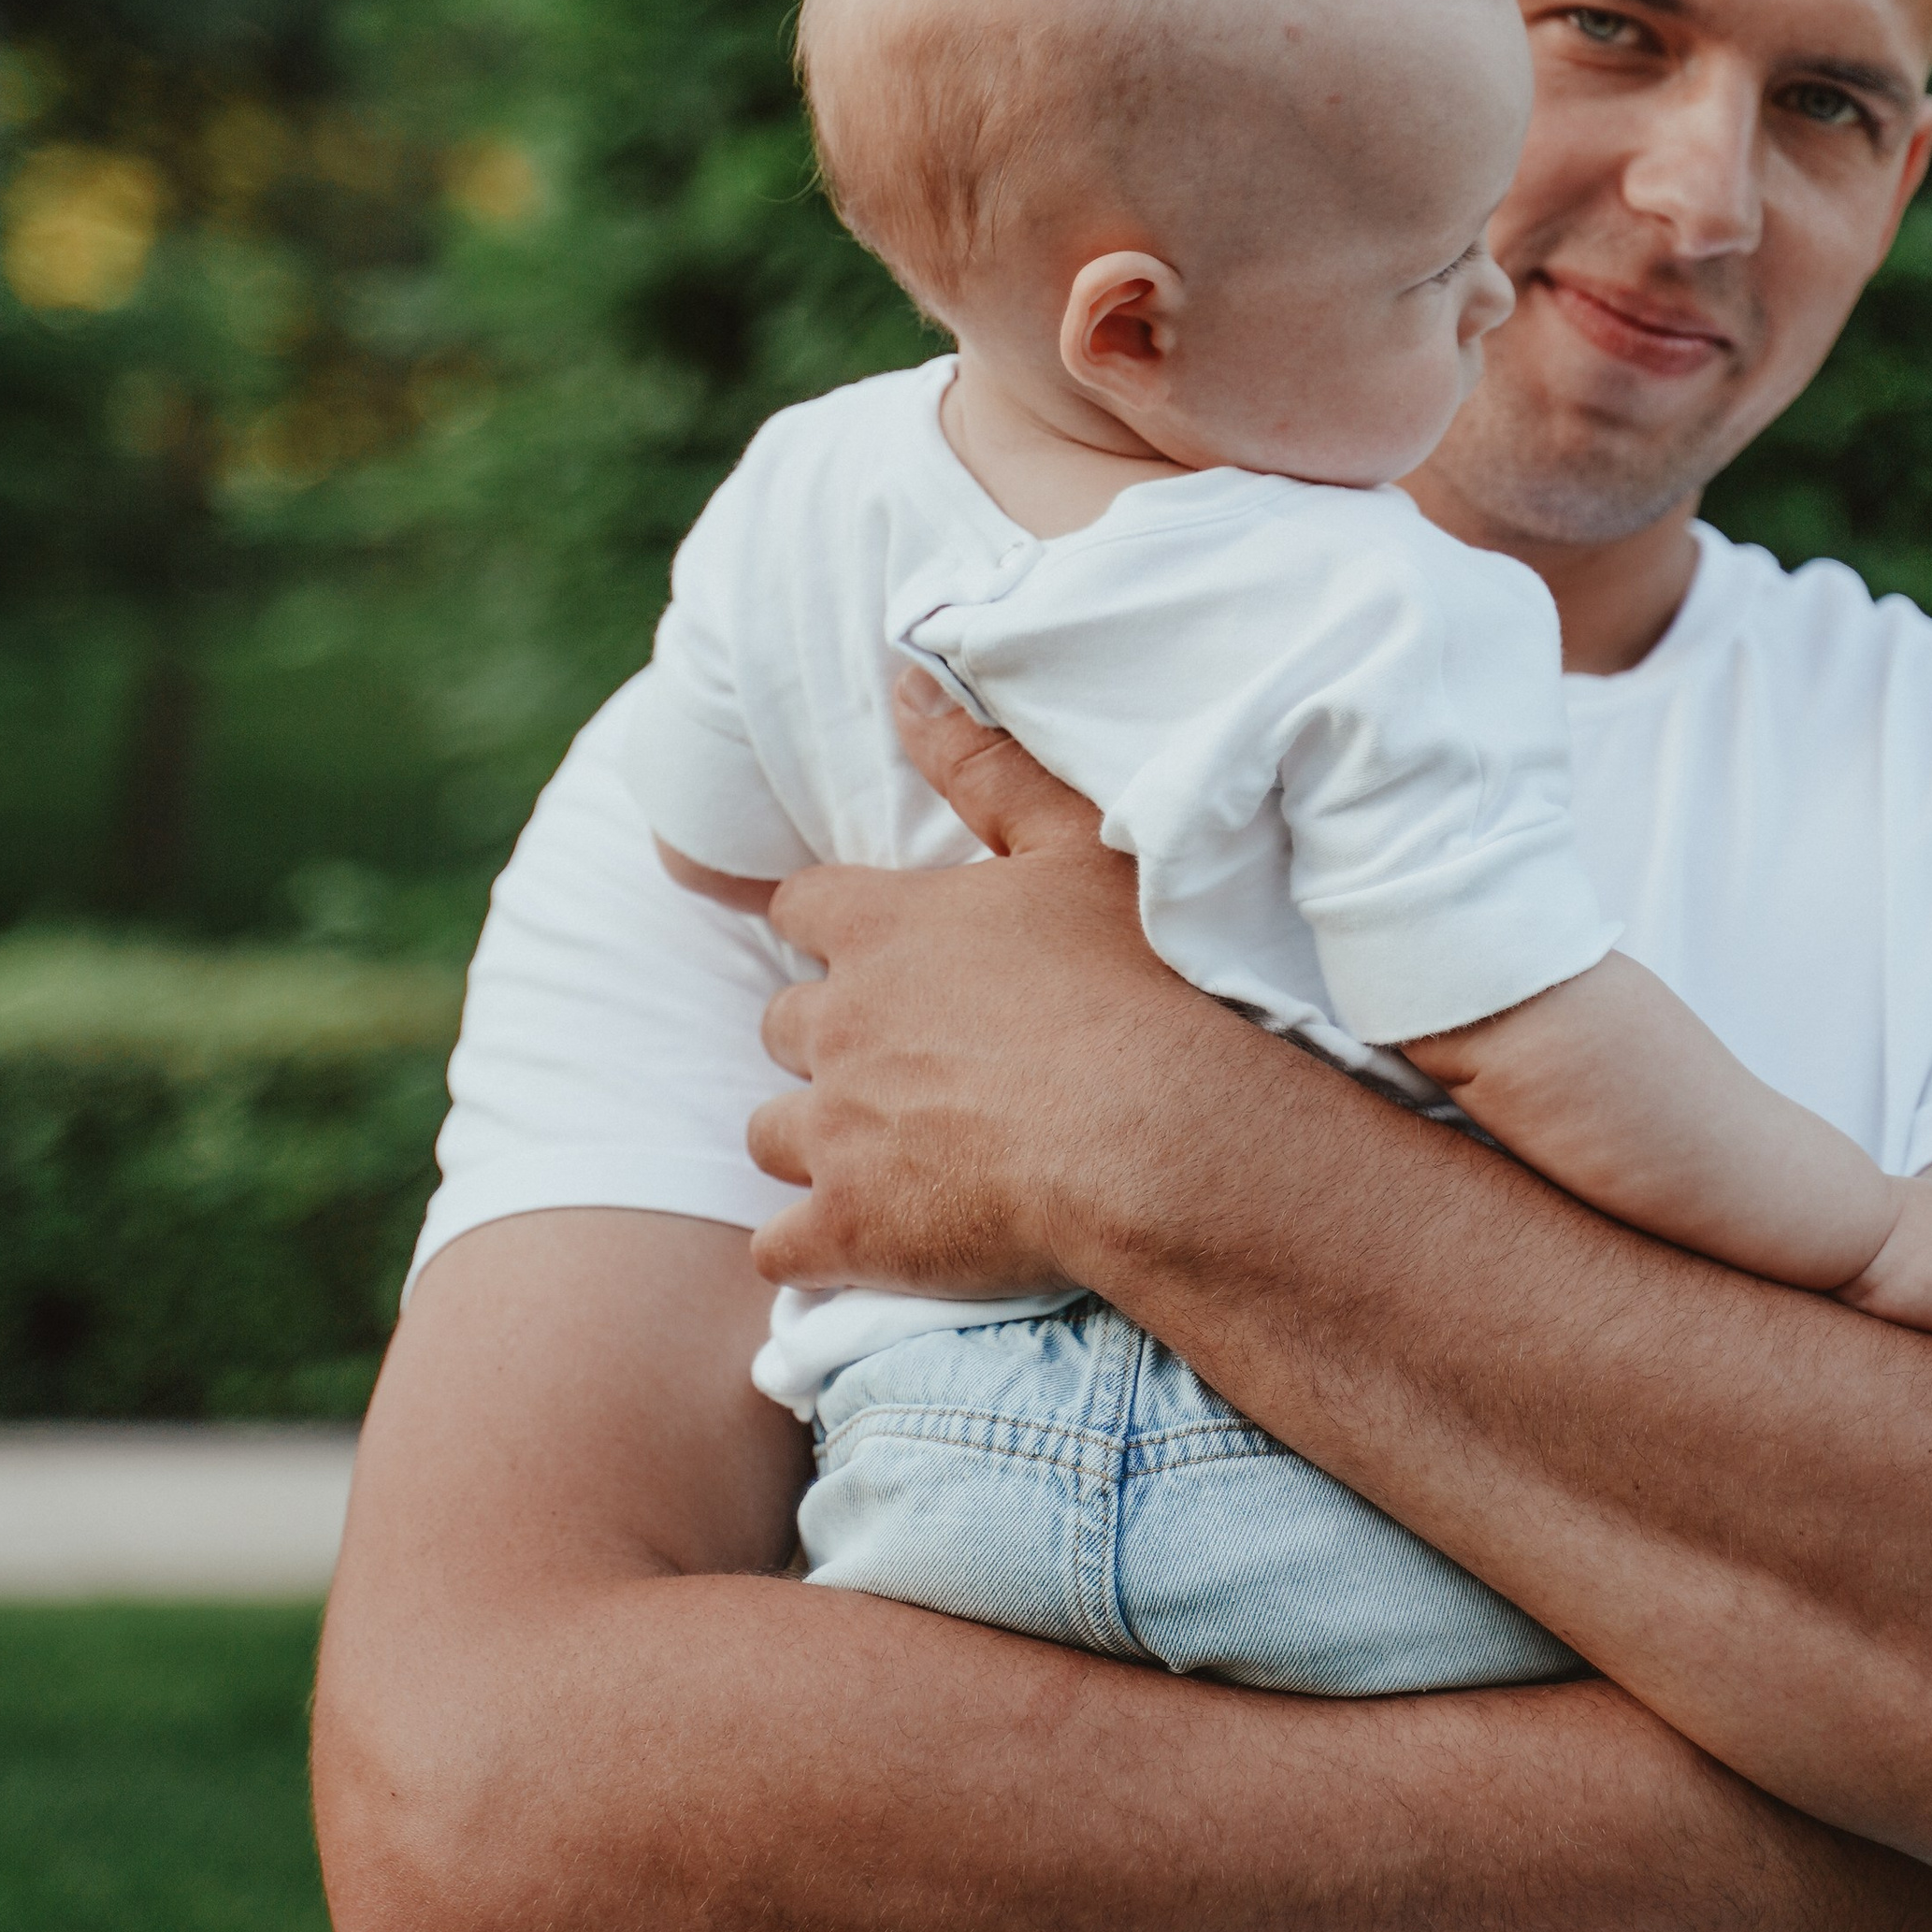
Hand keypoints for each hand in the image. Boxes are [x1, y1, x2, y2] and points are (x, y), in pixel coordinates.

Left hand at [748, 676, 1229, 1300]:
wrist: (1159, 1137)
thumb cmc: (1138, 982)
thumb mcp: (1076, 845)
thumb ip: (983, 763)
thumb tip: (903, 680)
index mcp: (885, 926)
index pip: (801, 905)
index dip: (829, 925)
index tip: (860, 947)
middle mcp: (839, 1022)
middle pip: (783, 1024)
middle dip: (826, 1040)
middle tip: (904, 1061)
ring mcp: (835, 1131)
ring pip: (771, 1133)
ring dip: (814, 1140)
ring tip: (889, 1157)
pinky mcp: (850, 1230)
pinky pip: (781, 1249)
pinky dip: (809, 1250)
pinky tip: (855, 1251)